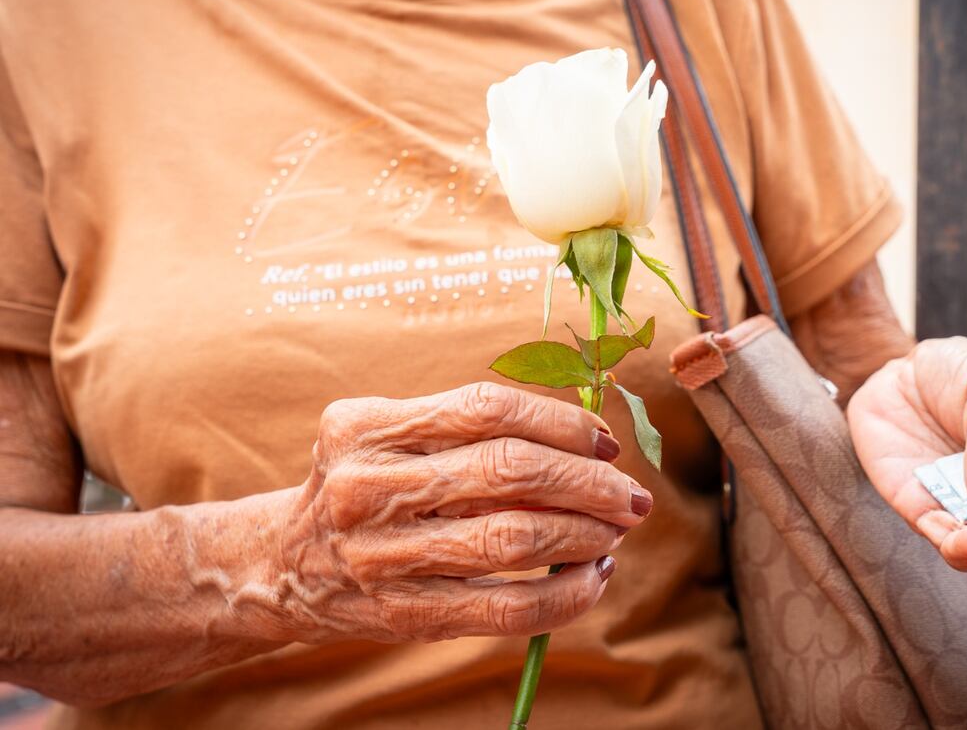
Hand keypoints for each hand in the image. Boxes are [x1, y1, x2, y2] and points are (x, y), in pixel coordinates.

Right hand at [242, 383, 648, 642]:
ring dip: (585, 533)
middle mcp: (369, 485)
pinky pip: (507, 609)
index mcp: (367, 426)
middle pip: (508, 470)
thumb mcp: (387, 438)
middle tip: (630, 493)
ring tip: (618, 530)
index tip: (602, 441)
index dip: (559, 421)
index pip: (486, 408)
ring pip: (514, 539)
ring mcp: (384, 555)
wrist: (280, 566)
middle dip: (588, 482)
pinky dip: (565, 595)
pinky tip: (592, 577)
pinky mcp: (405, 614)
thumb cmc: (360, 488)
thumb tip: (584, 440)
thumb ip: (465, 429)